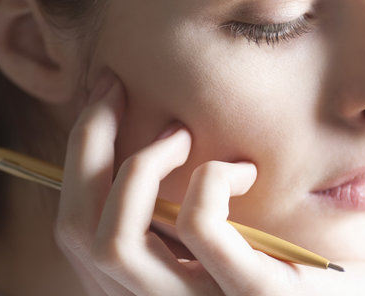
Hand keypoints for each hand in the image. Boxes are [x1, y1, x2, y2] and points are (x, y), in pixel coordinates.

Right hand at [55, 73, 364, 295]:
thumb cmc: (289, 264)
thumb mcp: (220, 239)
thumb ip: (175, 217)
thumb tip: (142, 143)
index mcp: (145, 290)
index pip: (74, 230)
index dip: (77, 157)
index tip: (104, 96)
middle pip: (77, 230)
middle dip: (88, 143)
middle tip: (116, 89)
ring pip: (116, 237)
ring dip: (142, 162)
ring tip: (180, 132)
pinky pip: (200, 226)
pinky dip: (212, 179)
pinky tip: (245, 169)